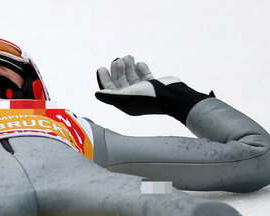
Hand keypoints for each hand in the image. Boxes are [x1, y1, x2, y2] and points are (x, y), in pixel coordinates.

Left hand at [95, 56, 211, 124]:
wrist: (173, 96)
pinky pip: (144, 75)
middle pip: (120, 82)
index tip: (101, 68)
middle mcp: (133, 98)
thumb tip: (96, 93)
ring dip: (128, 67)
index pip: (110, 91)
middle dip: (117, 71)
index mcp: (125, 103)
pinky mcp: (154, 85)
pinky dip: (140, 68)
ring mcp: (144, 91)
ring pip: (132, 77)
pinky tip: (139, 63)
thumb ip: (110, 96)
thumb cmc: (148, 98)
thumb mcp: (126, 97)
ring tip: (127, 57)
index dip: (104, 80)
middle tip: (117, 60)